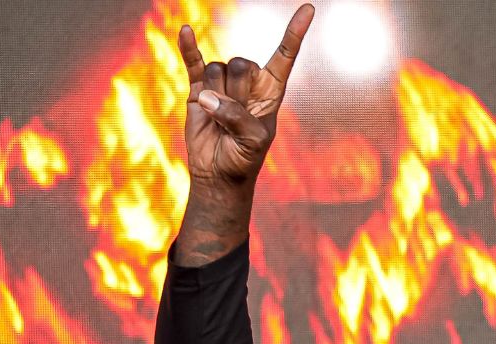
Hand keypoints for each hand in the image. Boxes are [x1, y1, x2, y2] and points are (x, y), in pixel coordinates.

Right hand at [172, 5, 313, 266]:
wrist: (218, 174)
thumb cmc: (244, 158)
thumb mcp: (253, 140)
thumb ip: (236, 116)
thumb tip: (207, 98)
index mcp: (271, 90)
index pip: (284, 56)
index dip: (294, 34)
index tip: (308, 9)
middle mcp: (248, 82)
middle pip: (242, 63)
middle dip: (236, 92)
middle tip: (235, 117)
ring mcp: (222, 83)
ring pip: (218, 69)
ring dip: (216, 97)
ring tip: (218, 119)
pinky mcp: (198, 88)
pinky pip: (194, 61)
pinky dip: (189, 47)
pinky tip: (187, 30)